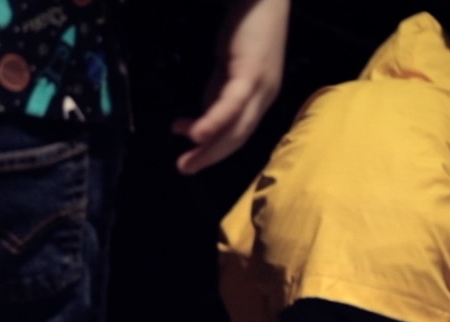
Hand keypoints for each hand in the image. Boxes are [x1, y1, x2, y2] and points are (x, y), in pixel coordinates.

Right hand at [173, 0, 289, 174]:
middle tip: (184, 168)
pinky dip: (213, 122)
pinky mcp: (251, 72)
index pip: (238, 131)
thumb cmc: (246, 24)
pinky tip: (195, 135)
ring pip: (238, 127)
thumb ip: (218, 91)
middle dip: (210, 156)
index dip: (215, 147)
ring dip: (211, 149)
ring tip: (186, 162)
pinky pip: (231, 105)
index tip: (190, 154)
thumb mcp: (228, 66)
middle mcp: (265, 96)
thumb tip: (204, 115)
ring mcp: (261, 86)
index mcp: (260, 96)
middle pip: (239, 136)